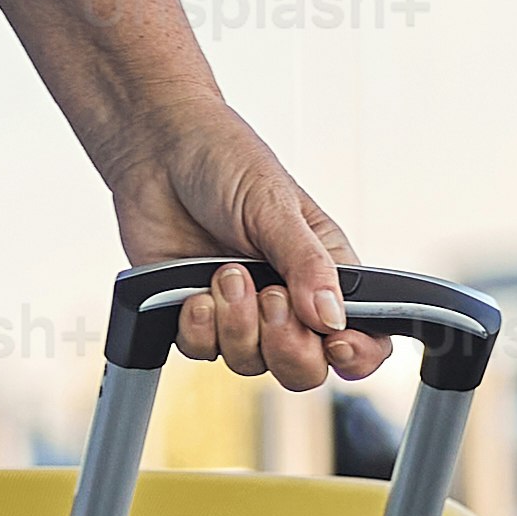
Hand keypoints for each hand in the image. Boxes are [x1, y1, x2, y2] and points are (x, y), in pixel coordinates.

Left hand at [0, 0, 382, 388]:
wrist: (155, 149)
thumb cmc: (224, 160)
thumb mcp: (275, 206)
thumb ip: (307, 265)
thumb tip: (333, 318)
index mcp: (324, 271)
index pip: (361, 334)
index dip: (356, 353)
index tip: (335, 342)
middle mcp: (287, 300)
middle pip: (305, 367)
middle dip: (289, 345)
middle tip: (270, 298)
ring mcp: (240, 313)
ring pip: (252, 363)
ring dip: (238, 325)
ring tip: (224, 273)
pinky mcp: (195, 317)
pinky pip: (204, 352)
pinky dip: (200, 327)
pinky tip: (193, 291)